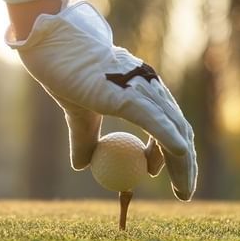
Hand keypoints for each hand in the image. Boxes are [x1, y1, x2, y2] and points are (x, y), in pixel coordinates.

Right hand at [5, 0, 196, 199]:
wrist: (53, 47)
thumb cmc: (65, 73)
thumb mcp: (78, 114)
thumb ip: (84, 139)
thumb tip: (82, 166)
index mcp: (141, 89)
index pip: (167, 124)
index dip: (167, 153)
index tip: (152, 173)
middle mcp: (149, 87)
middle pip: (180, 130)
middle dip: (186, 165)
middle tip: (183, 193)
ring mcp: (143, 89)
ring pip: (175, 131)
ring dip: (184, 165)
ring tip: (183, 192)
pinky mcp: (131, 95)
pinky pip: (157, 124)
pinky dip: (170, 144)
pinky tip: (179, 157)